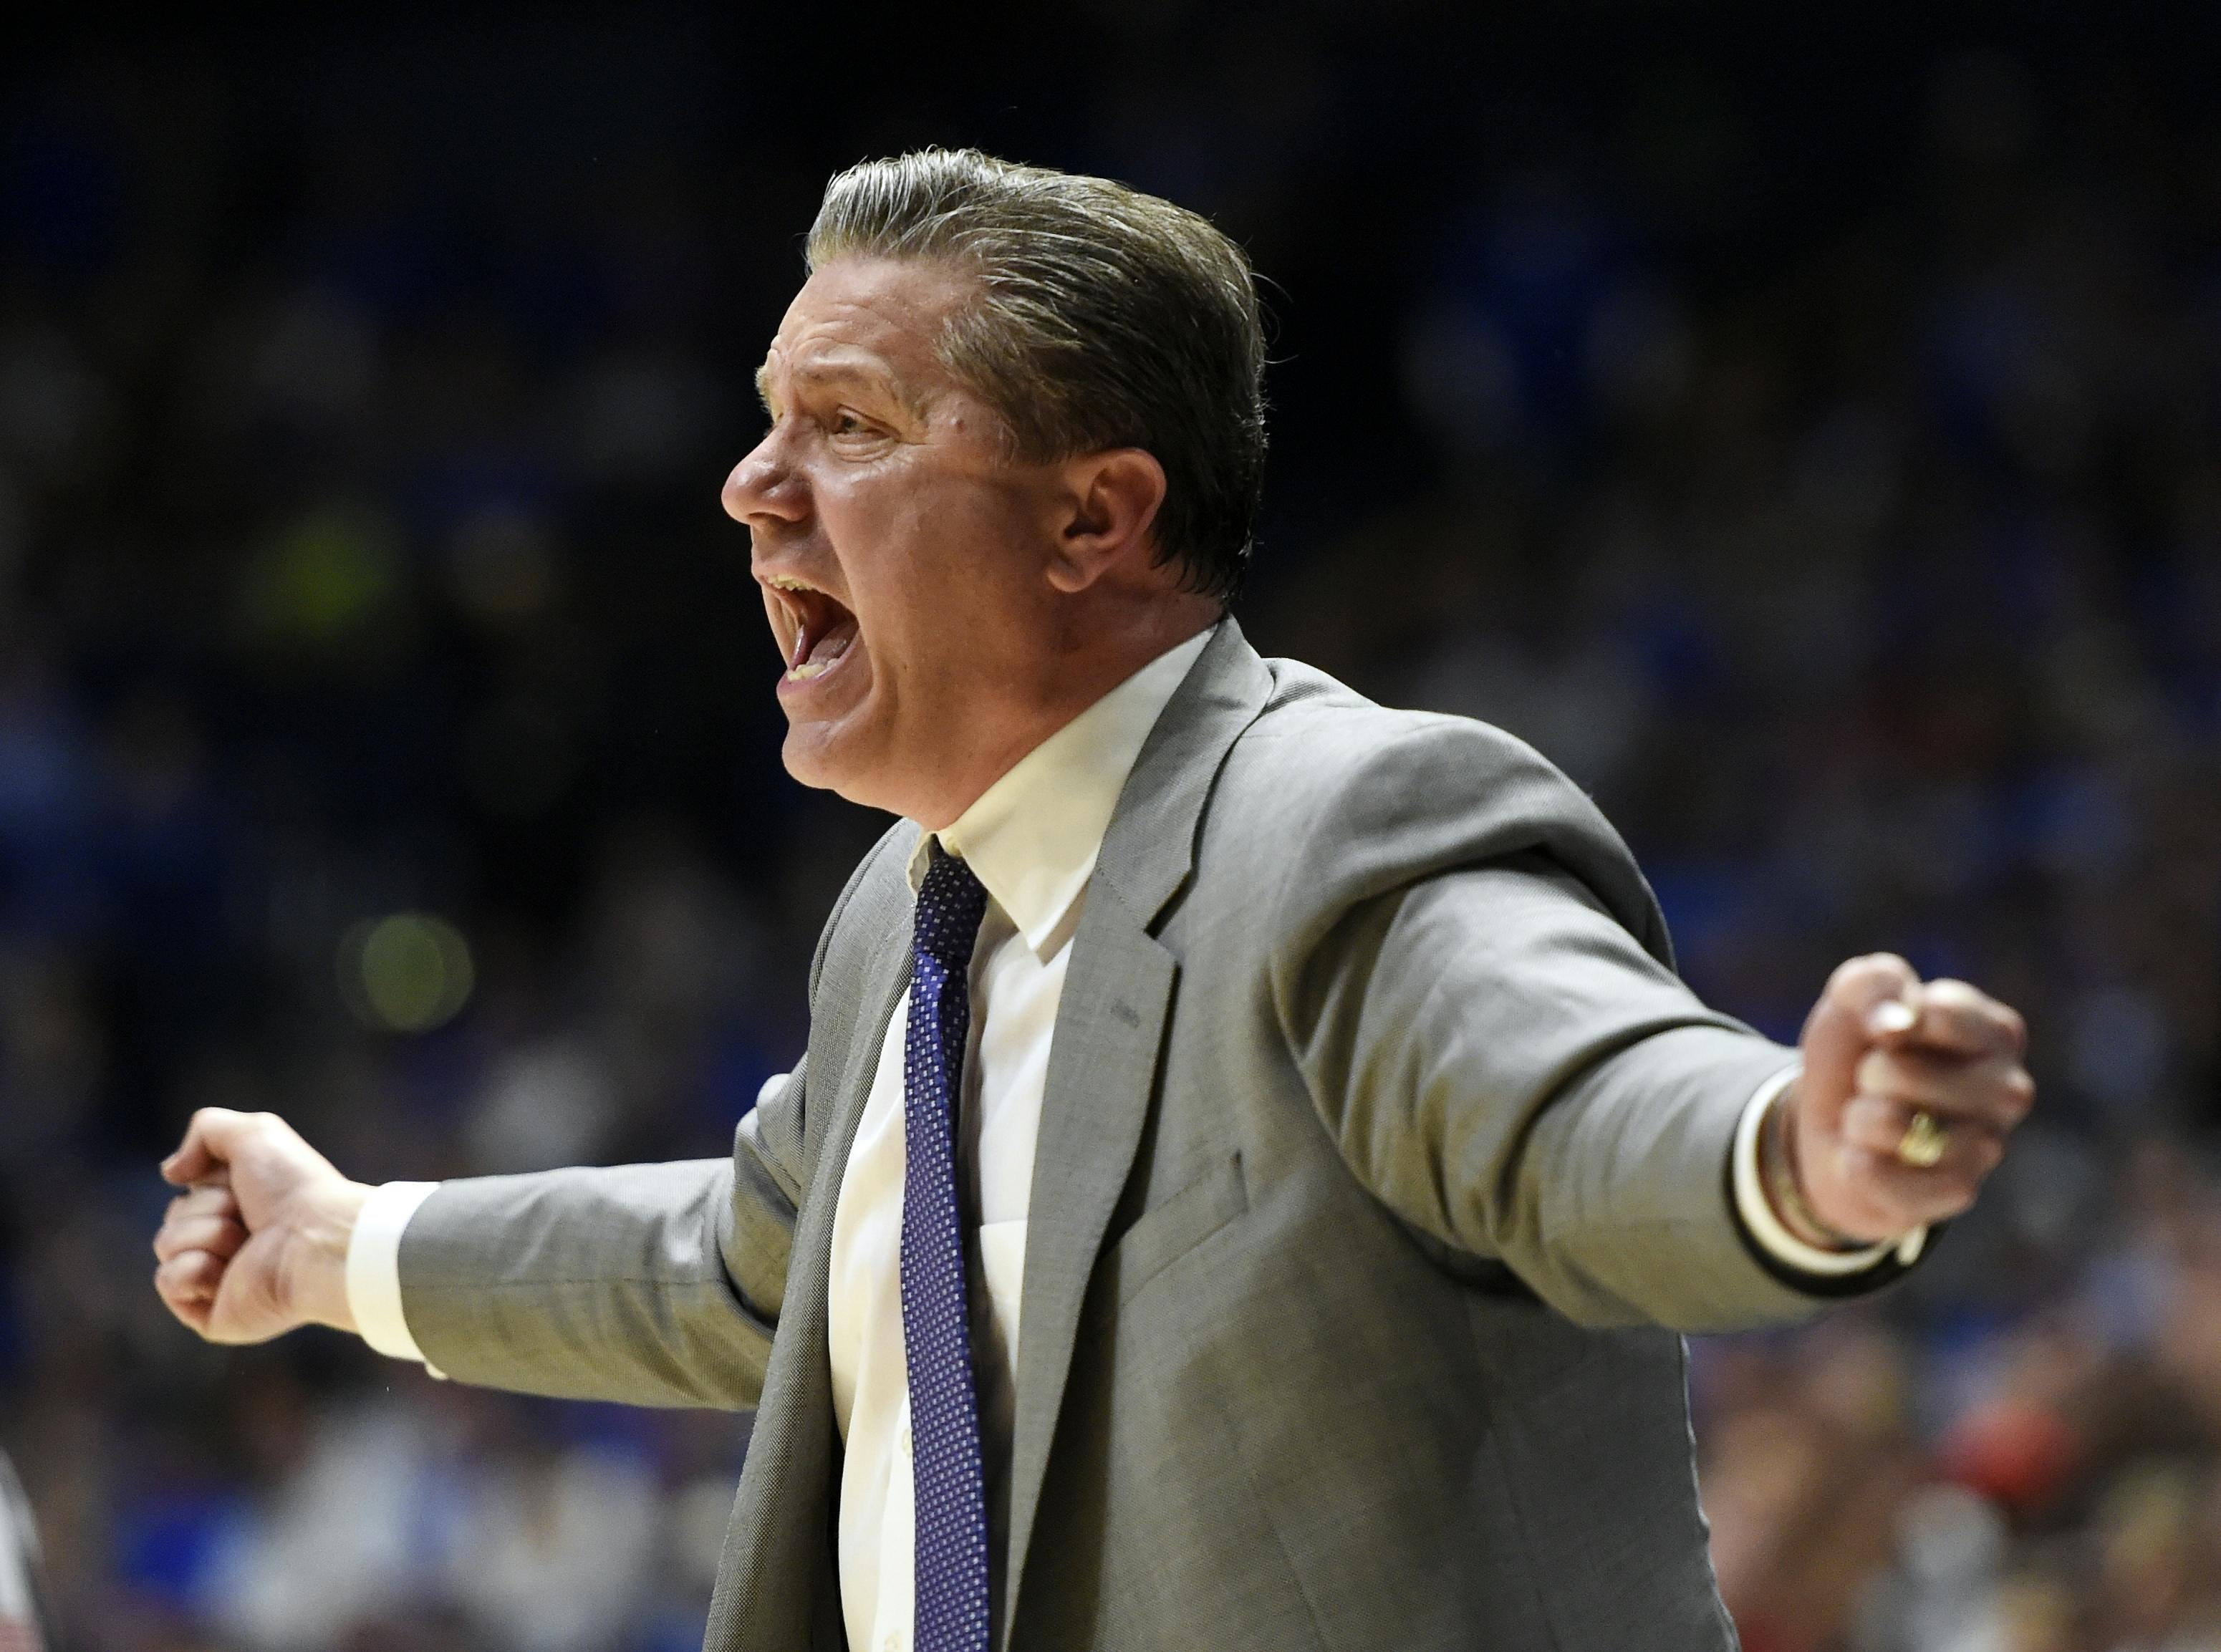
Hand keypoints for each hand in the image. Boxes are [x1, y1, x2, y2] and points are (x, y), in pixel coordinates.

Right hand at [154, 1108, 370, 1343]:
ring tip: (246, 1243)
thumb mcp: (254, 1133)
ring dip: (205, 1234)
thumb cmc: (294, 1187)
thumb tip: (171, 1172)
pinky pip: (167, 1282)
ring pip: (166, 1245)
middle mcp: (231, 1245)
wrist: (316, 1239)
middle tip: (249, 1216)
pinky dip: (193, 1270)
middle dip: (206, 1208)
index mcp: (243, 1208)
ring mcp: (220, 1281)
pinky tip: (228, 1271)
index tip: (245, 1183)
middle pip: (173, 1217)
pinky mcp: (212, 1314)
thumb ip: (206, 1130)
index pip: (190, 1191)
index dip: (211, 1181)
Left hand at [1781, 954, 2033, 1244]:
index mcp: (1996, 1033)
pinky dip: (1854, 1163)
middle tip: (1875, 1080)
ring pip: (1891, 1126)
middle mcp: (2009, 1090)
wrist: (1831, 1128)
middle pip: (1904, 1072)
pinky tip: (1868, 1159)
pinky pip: (1880, 1175)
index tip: (1882, 1029)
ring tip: (1872, 1120)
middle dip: (1867, 1073)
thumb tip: (1899, 1022)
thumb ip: (1877, 983)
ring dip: (1858, 1119)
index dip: (1885, 1018)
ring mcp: (1988, 1147)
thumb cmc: (1858, 1052)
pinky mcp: (1957, 1194)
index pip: (1938, 1012)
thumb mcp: (1854, 998)